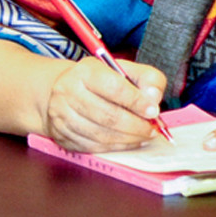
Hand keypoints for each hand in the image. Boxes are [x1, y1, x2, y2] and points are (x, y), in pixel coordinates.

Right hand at [43, 56, 166, 152]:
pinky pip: (93, 146)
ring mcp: (61, 115)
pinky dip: (116, 147)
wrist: (67, 91)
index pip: (114, 88)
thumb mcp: (126, 70)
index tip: (153, 111)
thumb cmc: (101, 80)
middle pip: (108, 115)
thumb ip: (147, 79)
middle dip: (135, 125)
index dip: (137, 102)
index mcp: (86, 71)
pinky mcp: (62, 134)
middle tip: (152, 129)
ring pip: (100, 134)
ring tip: (143, 136)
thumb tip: (154, 97)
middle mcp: (68, 92)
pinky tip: (129, 141)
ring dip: (128, 138)